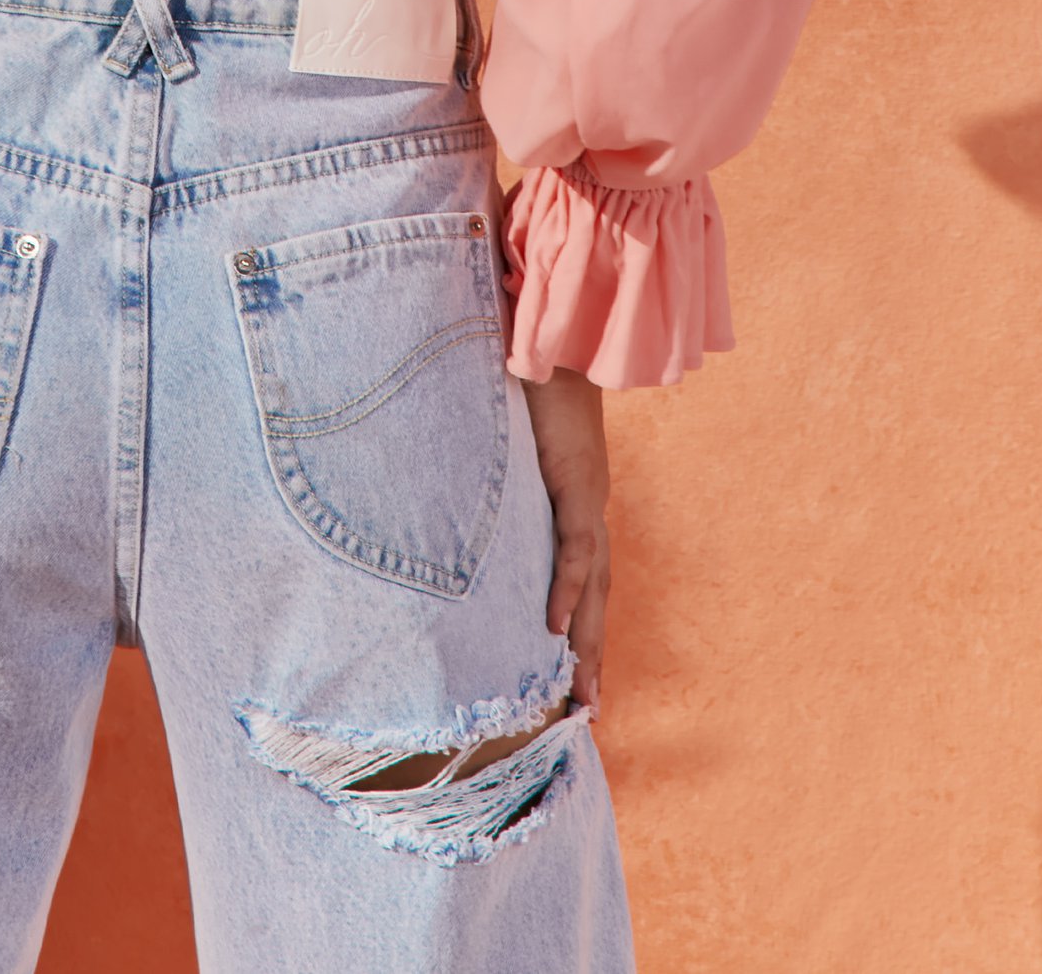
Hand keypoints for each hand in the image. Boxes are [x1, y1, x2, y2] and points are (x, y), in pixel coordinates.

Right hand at [518, 364, 609, 714]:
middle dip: (590, 651)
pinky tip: (552, 627)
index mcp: (574, 496)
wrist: (549, 334)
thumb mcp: (503, 438)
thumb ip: (486, 469)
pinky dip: (565, 588)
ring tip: (580, 692)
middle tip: (586, 708)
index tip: (572, 670)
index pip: (582, 571)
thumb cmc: (521, 376)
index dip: (578, 620)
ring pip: (592, 584)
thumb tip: (446, 491)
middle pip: (595, 593)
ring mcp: (587, 494)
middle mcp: (588, 504)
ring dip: (585, 639)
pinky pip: (573, 546)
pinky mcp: (576, 479)